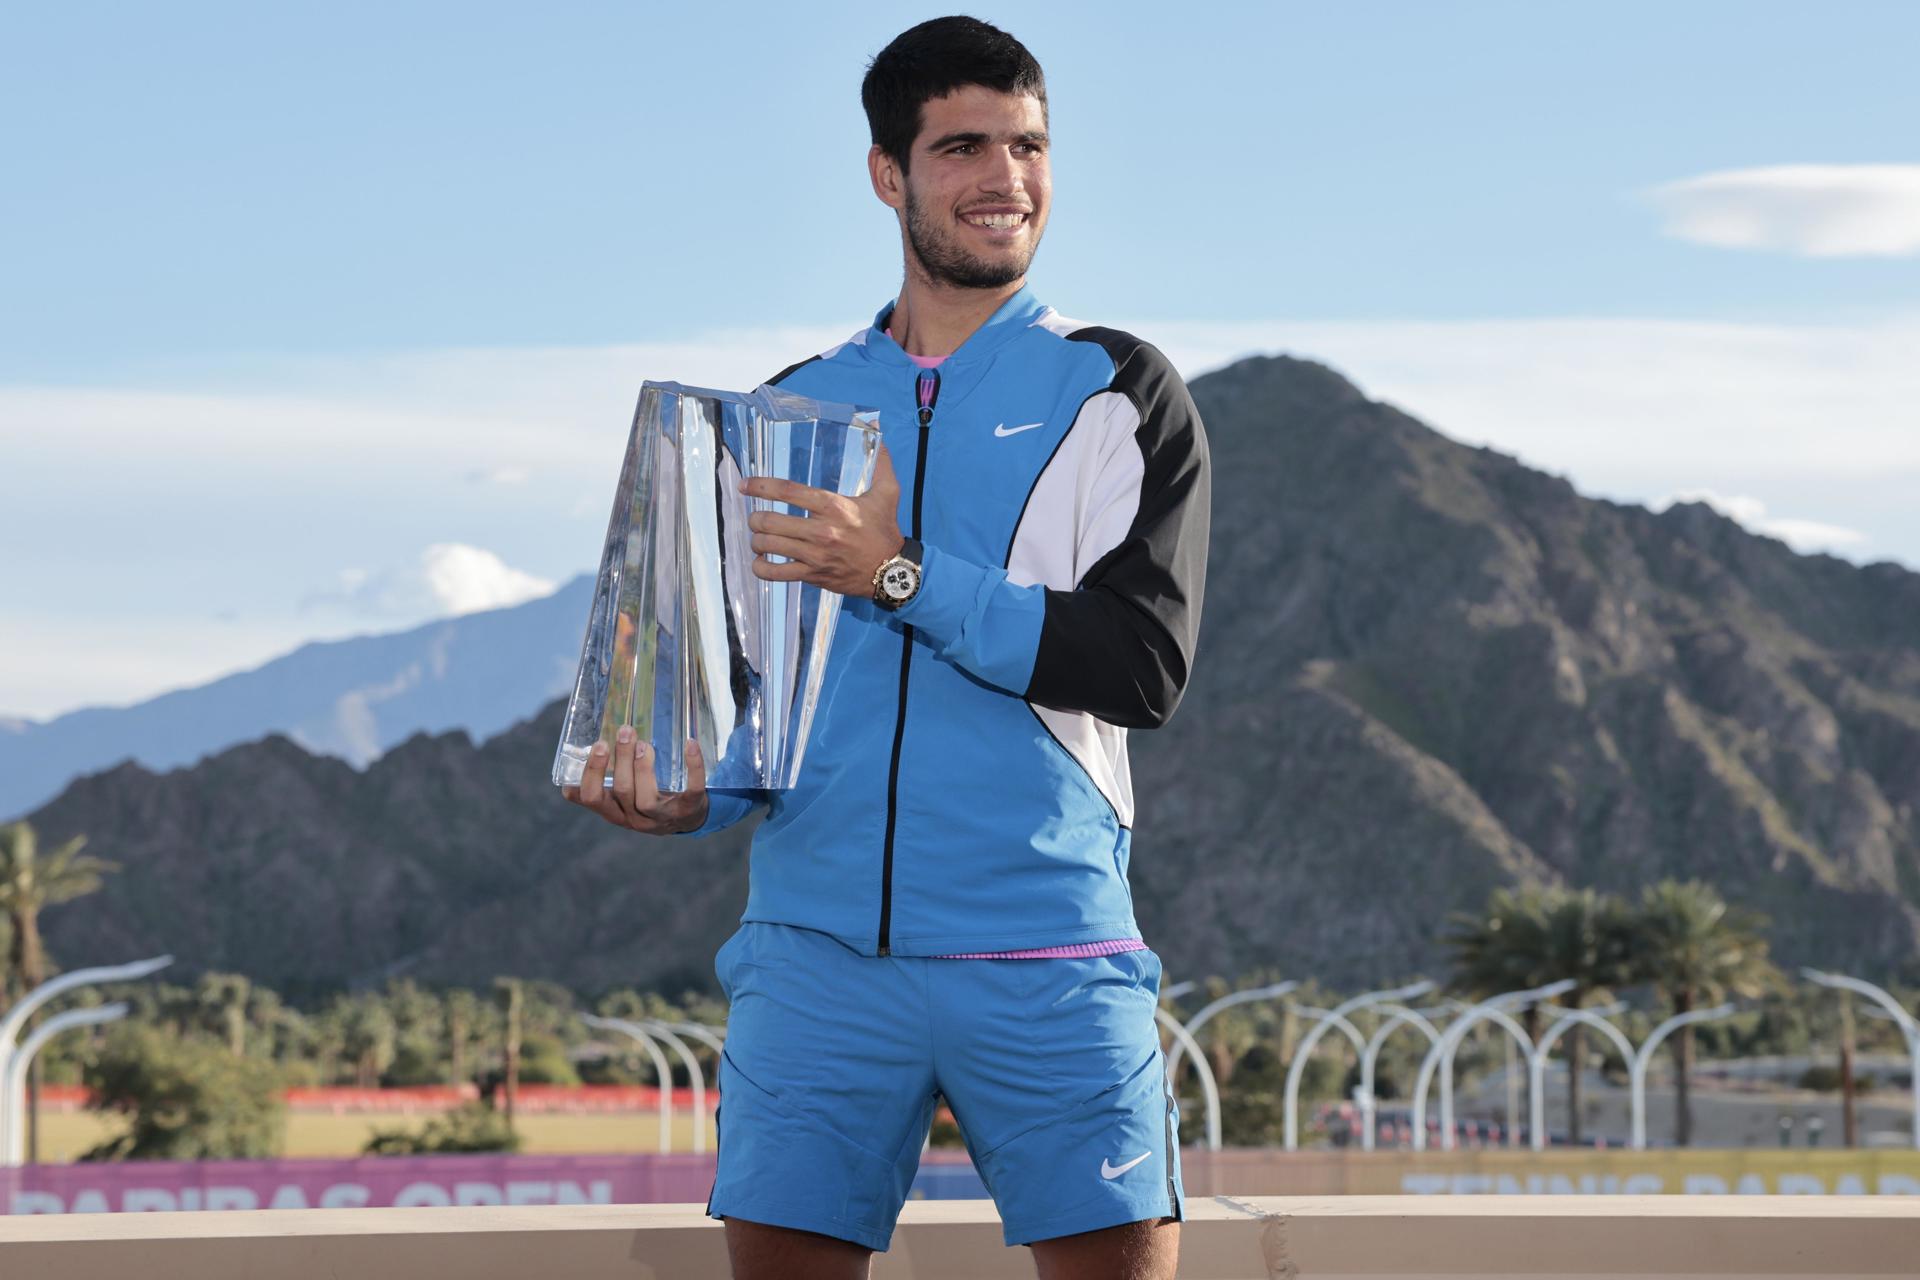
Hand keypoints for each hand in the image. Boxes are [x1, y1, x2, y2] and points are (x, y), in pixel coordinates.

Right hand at [561, 727, 708, 834]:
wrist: (687, 819)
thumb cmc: (647, 799)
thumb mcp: (624, 795)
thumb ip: (609, 775)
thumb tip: (594, 737)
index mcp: (615, 811)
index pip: (591, 798)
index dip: (591, 774)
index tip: (598, 745)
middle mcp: (635, 818)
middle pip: (622, 792)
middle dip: (622, 760)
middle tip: (625, 732)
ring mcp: (662, 816)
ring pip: (647, 798)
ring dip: (644, 767)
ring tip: (644, 744)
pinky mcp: (689, 809)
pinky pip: (692, 790)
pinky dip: (693, 767)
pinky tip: (691, 745)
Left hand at [742, 442, 902, 596]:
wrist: (892, 572)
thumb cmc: (884, 531)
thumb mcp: (887, 493)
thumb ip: (879, 461)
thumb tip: (876, 426)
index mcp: (834, 506)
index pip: (788, 491)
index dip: (761, 486)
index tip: (746, 485)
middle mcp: (821, 531)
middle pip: (770, 521)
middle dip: (755, 518)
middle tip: (757, 517)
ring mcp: (815, 555)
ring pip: (768, 546)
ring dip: (757, 540)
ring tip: (760, 538)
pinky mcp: (812, 575)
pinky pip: (775, 574)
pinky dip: (761, 567)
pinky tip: (762, 561)